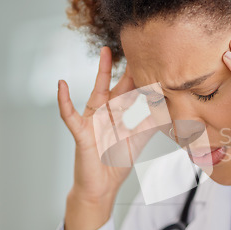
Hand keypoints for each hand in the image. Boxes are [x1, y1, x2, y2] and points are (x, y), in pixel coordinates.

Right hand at [57, 47, 156, 229]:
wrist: (101, 186)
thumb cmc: (117, 162)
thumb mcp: (138, 141)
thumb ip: (151, 124)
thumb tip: (168, 109)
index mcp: (121, 114)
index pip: (133, 91)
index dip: (142, 76)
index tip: (155, 58)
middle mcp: (107, 112)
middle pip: (118, 85)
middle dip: (127, 66)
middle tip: (137, 43)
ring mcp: (93, 119)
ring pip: (98, 92)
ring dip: (101, 72)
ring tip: (106, 51)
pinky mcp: (81, 132)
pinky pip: (70, 114)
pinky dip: (64, 101)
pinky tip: (61, 85)